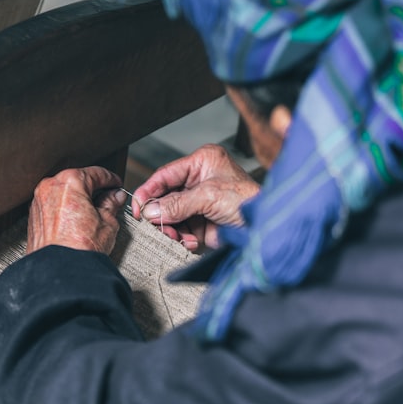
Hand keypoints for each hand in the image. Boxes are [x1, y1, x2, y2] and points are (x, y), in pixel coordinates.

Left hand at [27, 166, 126, 254]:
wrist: (59, 271)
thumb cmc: (79, 248)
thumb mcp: (107, 222)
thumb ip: (111, 204)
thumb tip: (114, 197)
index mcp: (69, 182)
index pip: (95, 173)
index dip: (110, 179)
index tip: (116, 184)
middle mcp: (50, 187)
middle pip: (77, 180)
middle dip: (93, 189)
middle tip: (109, 199)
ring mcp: (39, 202)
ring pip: (63, 193)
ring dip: (78, 199)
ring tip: (93, 213)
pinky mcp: (34, 216)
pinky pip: (53, 206)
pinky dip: (65, 209)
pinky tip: (77, 222)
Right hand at [132, 145, 258, 250]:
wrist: (265, 229)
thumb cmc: (249, 201)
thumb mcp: (210, 197)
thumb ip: (178, 203)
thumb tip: (151, 210)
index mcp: (202, 162)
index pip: (166, 174)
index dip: (149, 190)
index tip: (137, 204)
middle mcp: (199, 180)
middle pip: (165, 196)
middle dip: (160, 213)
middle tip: (154, 225)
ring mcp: (200, 202)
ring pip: (170, 215)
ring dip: (170, 228)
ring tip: (175, 236)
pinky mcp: (202, 222)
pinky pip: (180, 229)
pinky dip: (180, 237)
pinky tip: (189, 241)